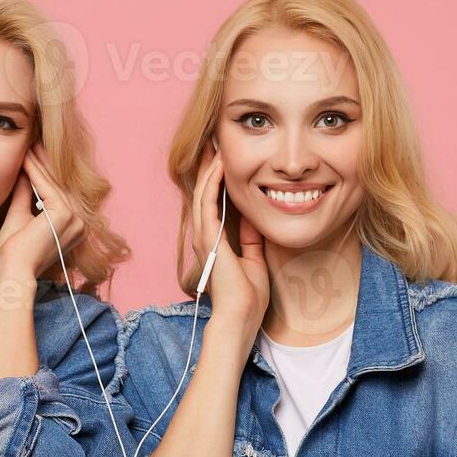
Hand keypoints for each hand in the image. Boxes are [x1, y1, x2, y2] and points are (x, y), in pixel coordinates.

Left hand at [0, 144, 85, 282]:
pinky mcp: (65, 215)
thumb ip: (26, 194)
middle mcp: (80, 224)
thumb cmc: (12, 255)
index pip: (59, 193)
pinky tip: (24, 157)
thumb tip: (25, 171)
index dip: (45, 172)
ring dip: (39, 163)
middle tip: (31, 142)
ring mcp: (76, 219)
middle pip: (60, 185)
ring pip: (54, 183)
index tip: (32, 154)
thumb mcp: (20, 216)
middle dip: (44, 163)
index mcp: (74, 227)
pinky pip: (47, 186)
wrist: (10, 273)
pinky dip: (34, 171)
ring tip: (27, 145)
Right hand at [190, 144, 268, 338]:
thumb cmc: (248, 296)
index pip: (214, 201)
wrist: (241, 316)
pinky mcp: (207, 237)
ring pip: (202, 191)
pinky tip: (220, 163)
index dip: (218, 178)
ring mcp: (203, 235)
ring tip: (216, 144)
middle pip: (204, 190)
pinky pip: (207, 201)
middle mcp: (204, 234)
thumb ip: (251, 238)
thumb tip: (253, 218)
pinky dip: (213, 181)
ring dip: (209, 166)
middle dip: (209, 165)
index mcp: (215, 240)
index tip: (226, 156)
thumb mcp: (254, 258)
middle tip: (215, 140)